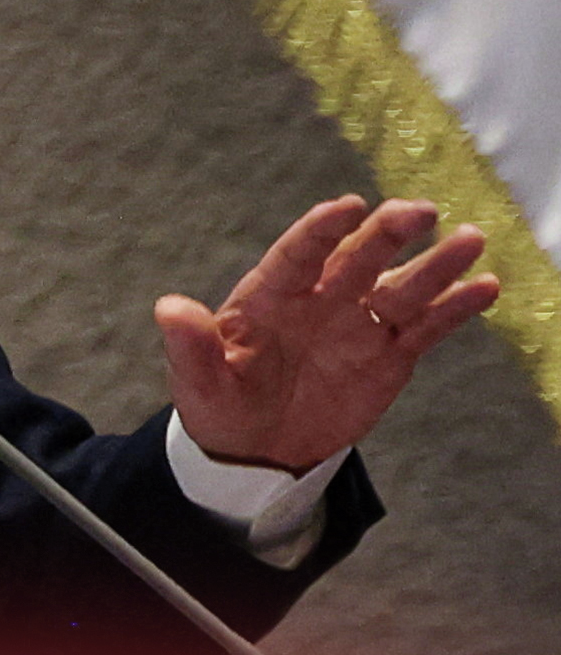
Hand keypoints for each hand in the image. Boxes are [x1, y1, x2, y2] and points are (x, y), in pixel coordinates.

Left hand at [154, 196, 498, 473]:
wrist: (255, 447)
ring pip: (401, 287)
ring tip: (469, 240)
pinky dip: (454, 308)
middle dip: (386, 234)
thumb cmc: (220, 404)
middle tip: (418, 212)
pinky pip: (424, 326)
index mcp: (269, 296)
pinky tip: (485, 288)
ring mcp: (357, 324)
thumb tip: (168, 308)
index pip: (297, 255)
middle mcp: (319, 299)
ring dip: (435, 265)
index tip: (347, 206)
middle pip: (357, 259)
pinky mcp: (388, 355)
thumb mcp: (198, 381)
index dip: (320, 231)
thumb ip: (189, 345)